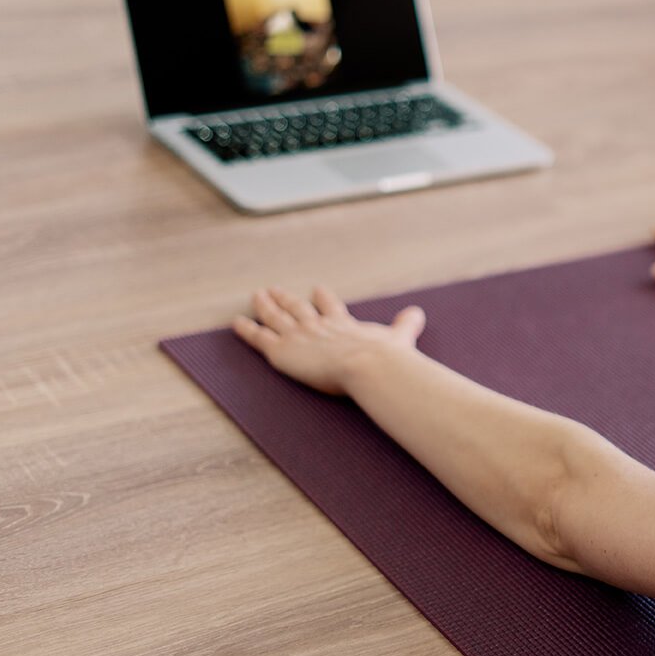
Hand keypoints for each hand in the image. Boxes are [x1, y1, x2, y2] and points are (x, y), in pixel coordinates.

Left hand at [232, 286, 425, 395]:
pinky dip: (247, 330)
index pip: (330, 307)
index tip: (317, 290)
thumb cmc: (386, 358)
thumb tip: (418, 313)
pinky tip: (236, 323)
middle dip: (287, 299)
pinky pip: (260, 338)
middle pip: (298, 308)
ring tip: (257, 296)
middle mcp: (318, 325)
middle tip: (275, 290)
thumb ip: (405, 325)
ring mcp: (298, 336)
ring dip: (265, 306)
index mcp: (343, 323)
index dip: (322, 299)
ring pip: (276, 317)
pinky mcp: (282, 350)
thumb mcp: (399, 337)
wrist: (369, 365)